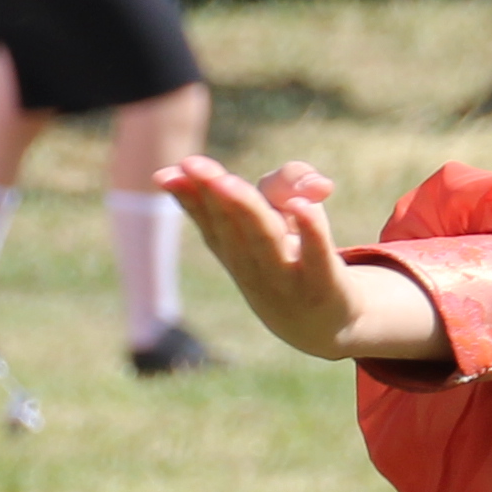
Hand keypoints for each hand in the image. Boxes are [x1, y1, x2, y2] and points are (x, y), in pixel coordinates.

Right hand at [153, 157, 438, 364]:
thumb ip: (289, 180)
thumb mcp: (288, 212)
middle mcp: (251, 261)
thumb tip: (317, 182)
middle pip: (229, 222)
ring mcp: (285, 275)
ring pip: (264, 236)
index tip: (166, 174)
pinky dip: (310, 231)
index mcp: (232, 245)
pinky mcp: (325, 282)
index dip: (187, 195)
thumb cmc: (298, 258)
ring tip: (226, 181)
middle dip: (212, 191)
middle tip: (192, 164)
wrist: (326, 327)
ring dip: (245, 208)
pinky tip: (303, 206)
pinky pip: (316, 255)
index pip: (207, 217)